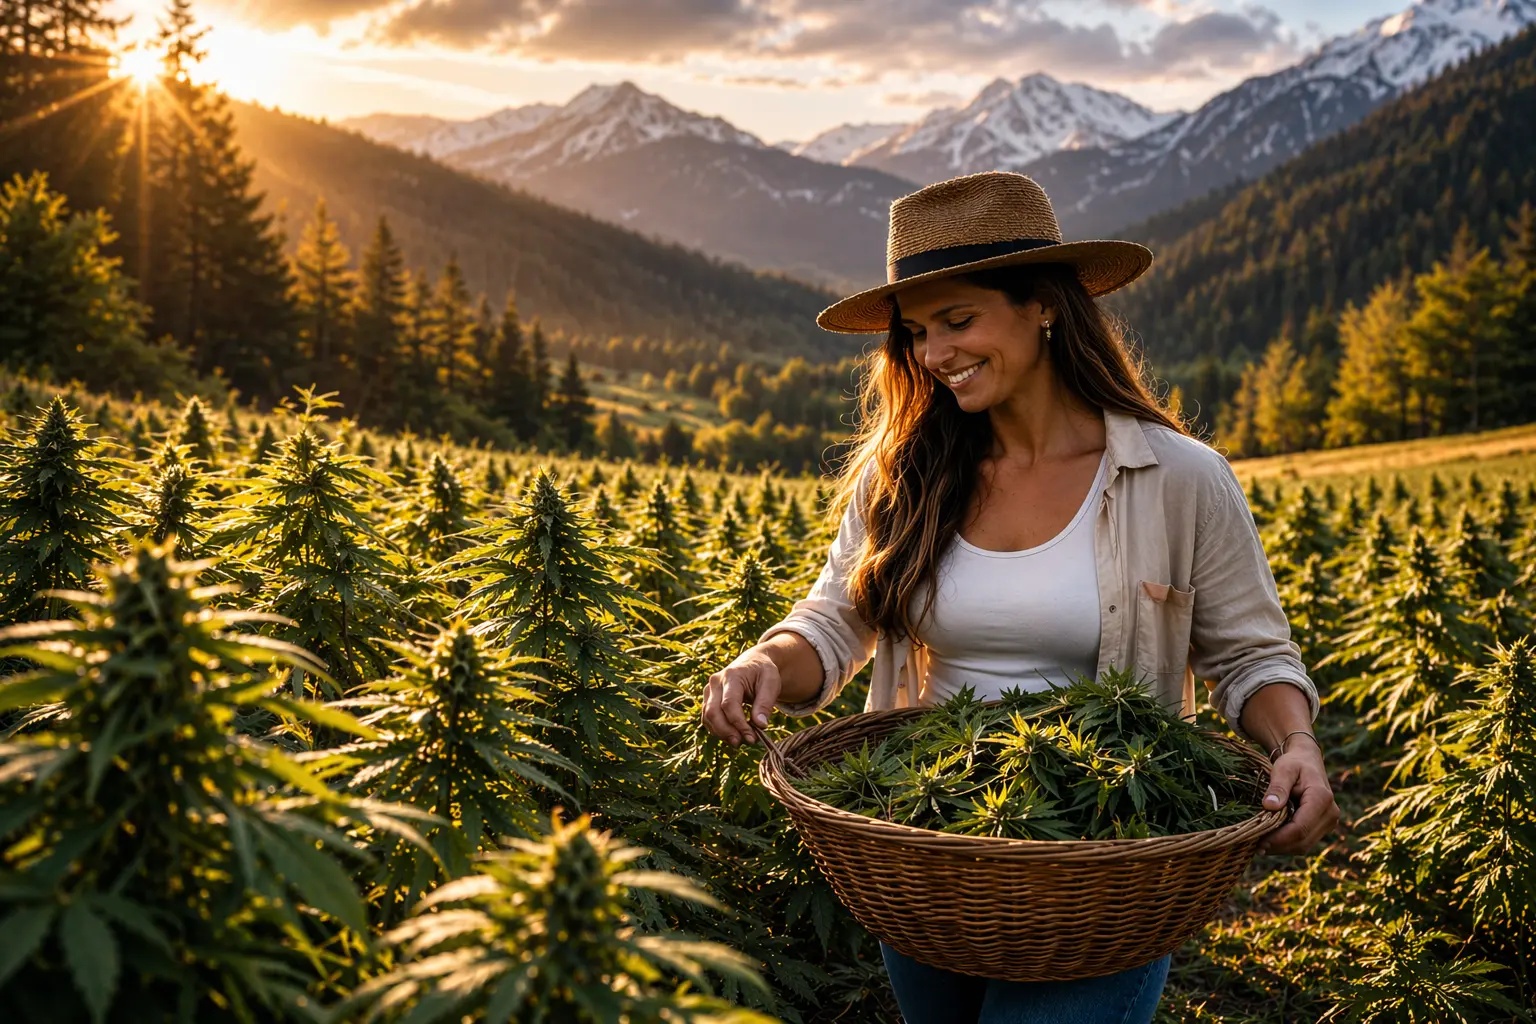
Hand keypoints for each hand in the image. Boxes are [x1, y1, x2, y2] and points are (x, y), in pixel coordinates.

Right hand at [702, 647, 781, 746]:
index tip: (753, 737)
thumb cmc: (763, 672)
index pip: (729, 704)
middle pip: (713, 712)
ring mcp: (709, 691)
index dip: (739, 724)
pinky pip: (707, 719)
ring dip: (723, 733)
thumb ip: (766, 703)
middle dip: (727, 732)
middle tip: (745, 742)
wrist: (753, 663)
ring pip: (707, 718)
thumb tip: (760, 725)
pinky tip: (734, 734)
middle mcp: (715, 682)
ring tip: (742, 739)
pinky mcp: (708, 700)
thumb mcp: (772, 682)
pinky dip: (719, 730)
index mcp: (731, 675)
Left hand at [1257, 735, 1338, 854]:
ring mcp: (1329, 822)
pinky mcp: (1322, 827)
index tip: (1258, 842)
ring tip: (1260, 845)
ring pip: (1304, 845)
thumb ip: (1277, 787)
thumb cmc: (1294, 763)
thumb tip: (1269, 806)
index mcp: (1322, 798)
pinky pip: (1305, 842)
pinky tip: (1270, 841)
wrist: (1307, 761)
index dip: (1279, 839)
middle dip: (1278, 846)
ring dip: (1282, 848)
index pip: (1300, 828)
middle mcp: (1330, 813)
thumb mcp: (1283, 769)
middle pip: (1303, 840)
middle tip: (1255, 847)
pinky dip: (1287, 844)